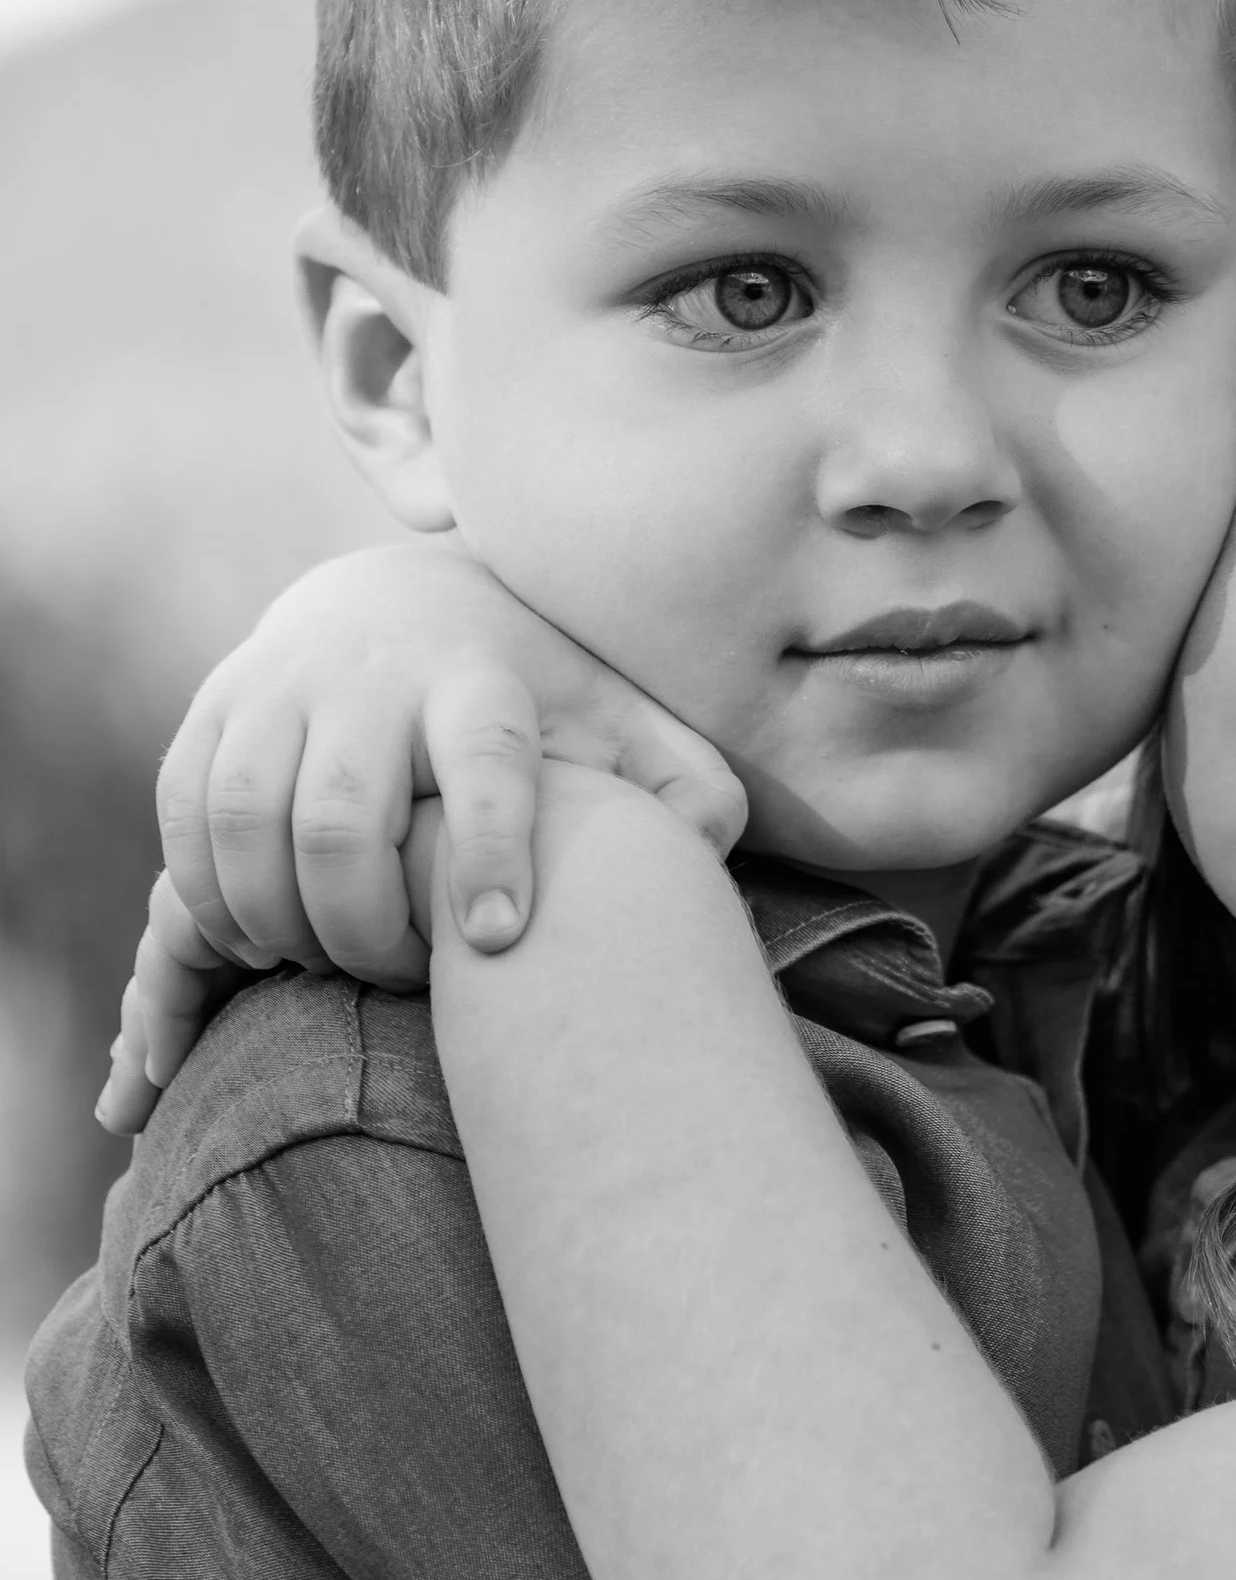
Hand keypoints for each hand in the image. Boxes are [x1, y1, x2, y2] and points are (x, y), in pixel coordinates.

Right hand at [152, 538, 742, 971]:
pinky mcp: (215, 706)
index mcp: (482, 680)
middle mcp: (371, 674)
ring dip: (277, 919)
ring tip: (322, 965)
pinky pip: (185, 813)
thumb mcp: (624, 729)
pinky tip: (258, 939)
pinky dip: (208, 891)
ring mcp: (280, 686)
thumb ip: (683, 788)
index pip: (482, 763)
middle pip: (340, 817)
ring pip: (244, 820)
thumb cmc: (539, 705)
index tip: (494, 940)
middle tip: (403, 976)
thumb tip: (705, 842)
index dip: (485, 850)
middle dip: (363, 926)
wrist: (411, 603)